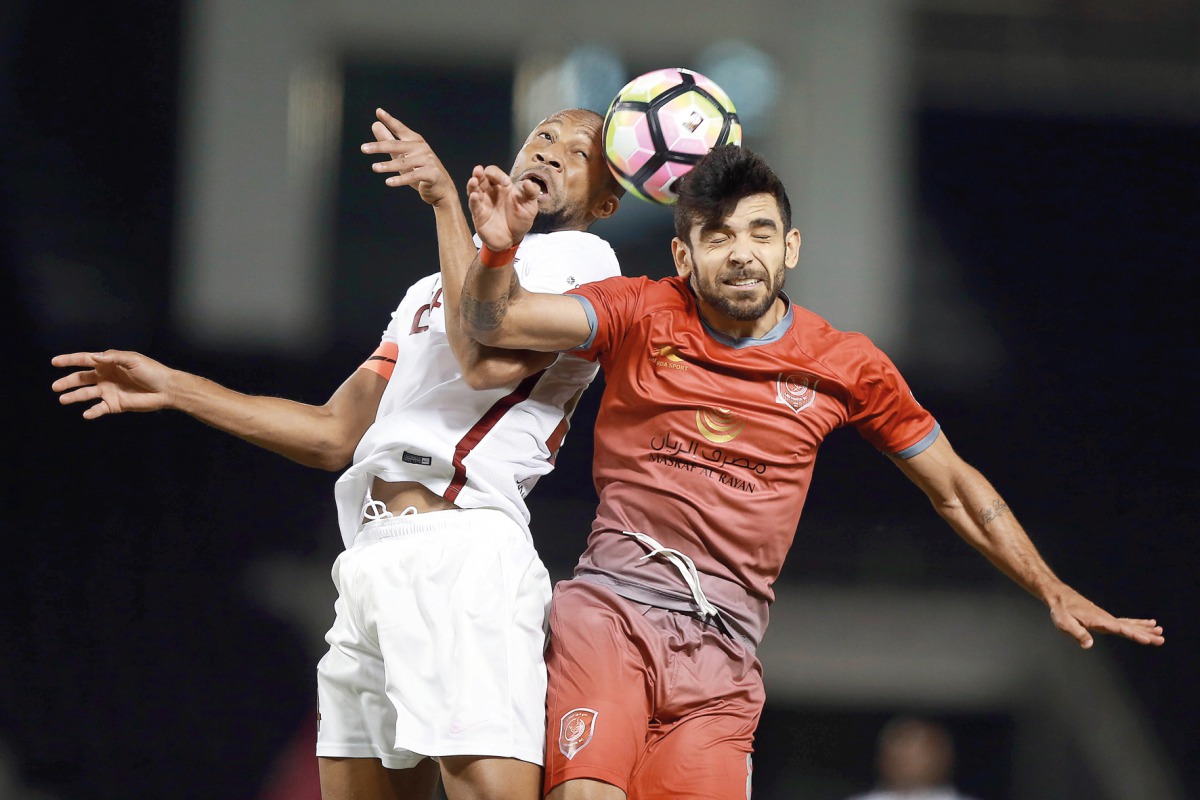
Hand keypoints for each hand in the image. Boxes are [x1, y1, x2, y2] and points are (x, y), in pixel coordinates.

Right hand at [51, 350, 174, 418]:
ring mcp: (108, 391)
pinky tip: (86, 414)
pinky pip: (99, 409)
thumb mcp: (132, 360)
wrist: (166, 389)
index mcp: (108, 364)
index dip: (69, 360)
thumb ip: (112, 357)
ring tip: (62, 400)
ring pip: (86, 394)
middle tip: (55, 387)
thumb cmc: (151, 371)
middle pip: (81, 379)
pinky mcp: (115, 405)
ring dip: (74, 397)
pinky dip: (92, 412)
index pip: (85, 360)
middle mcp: (105, 377)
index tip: (54, 362)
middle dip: (67, 382)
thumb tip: (93, 357)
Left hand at [360, 108, 455, 206]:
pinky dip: (400, 180)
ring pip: (404, 162)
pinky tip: (388, 182)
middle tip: (363, 148)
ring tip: (375, 167)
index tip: (378, 111)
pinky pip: (412, 176)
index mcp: (415, 141)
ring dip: (388, 166)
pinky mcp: (431, 174)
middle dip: (379, 147)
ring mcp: (427, 160)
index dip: (389, 120)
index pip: (400, 128)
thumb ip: (388, 141)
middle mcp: (421, 148)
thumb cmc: (420, 170)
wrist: (442, 189)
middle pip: (397, 146)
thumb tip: (374, 124)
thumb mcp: (402, 155)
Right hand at [466, 164, 538, 251]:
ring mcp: (483, 203)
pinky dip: (473, 200)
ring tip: (473, 180)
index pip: (495, 174)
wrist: (514, 239)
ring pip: (474, 189)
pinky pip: (473, 206)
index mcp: (502, 187)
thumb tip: (528, 182)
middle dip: (479, 173)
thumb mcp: (530, 206)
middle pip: (481, 178)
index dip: (499, 175)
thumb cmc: (520, 220)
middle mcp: (490, 193)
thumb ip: (531, 193)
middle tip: (479, 170)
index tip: (506, 183)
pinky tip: (474, 196)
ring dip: (472, 184)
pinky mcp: (479, 215)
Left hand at [1047, 585, 1164, 648]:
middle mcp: (1106, 618)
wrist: (1059, 596)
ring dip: (1145, 628)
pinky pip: (1125, 622)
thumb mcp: (1064, 622)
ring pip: (1130, 624)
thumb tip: (1089, 645)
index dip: (1133, 635)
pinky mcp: (1105, 619)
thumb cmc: (1060, 610)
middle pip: (1129, 627)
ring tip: (1160, 631)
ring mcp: (1107, 618)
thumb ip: (1077, 633)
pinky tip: (1147, 624)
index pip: (1119, 628)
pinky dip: (1137, 624)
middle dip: (1146, 634)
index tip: (1147, 639)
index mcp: (1099, 620)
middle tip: (1162, 639)